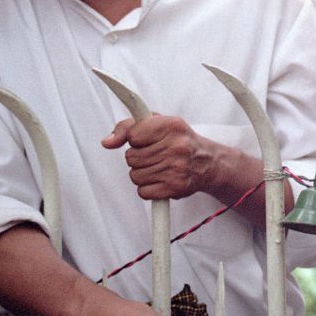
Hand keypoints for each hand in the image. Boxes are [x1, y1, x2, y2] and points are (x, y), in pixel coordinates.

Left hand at [102, 115, 220, 199]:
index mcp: (172, 125)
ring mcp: (176, 168)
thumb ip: (128, 127)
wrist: (208, 162)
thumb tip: (107, 142)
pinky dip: (148, 188)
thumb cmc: (179, 141)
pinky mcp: (175, 187)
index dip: (135, 139)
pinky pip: (143, 191)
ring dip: (142, 173)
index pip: (133, 135)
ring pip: (135, 175)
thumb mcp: (158, 124)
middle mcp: (176, 146)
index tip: (145, 140)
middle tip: (154, 155)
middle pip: (131, 157)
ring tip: (158, 167)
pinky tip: (160, 179)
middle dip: (138, 158)